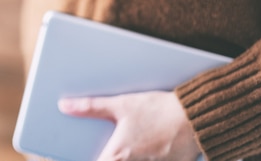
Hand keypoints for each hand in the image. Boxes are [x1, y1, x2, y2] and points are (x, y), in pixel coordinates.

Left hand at [58, 91, 201, 160]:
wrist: (195, 118)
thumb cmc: (158, 111)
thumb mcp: (121, 105)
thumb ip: (90, 107)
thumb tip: (65, 106)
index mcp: (117, 156)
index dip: (88, 160)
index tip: (86, 154)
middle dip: (107, 157)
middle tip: (109, 148)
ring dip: (127, 158)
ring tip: (129, 147)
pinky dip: (144, 158)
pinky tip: (145, 149)